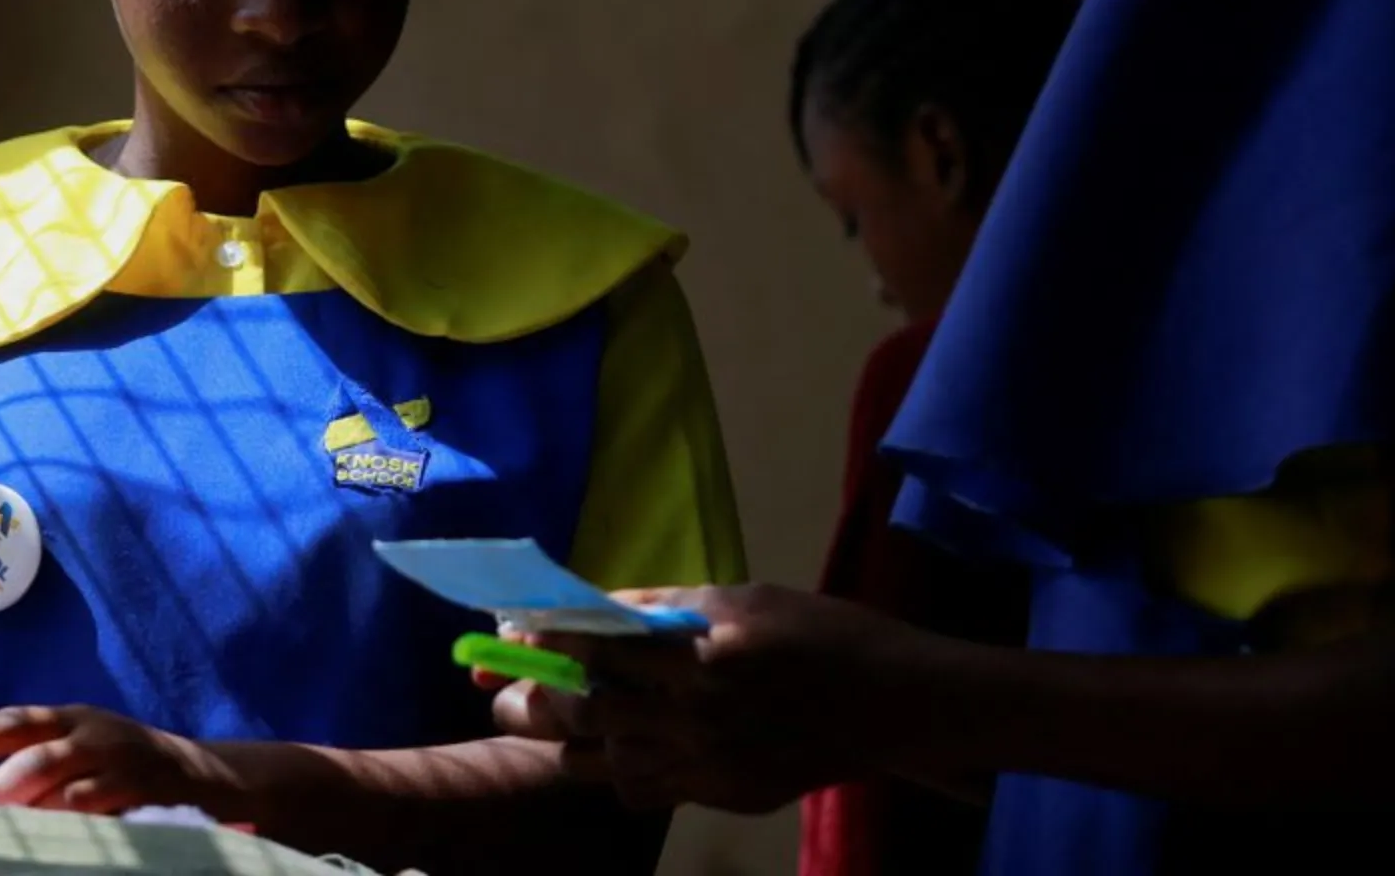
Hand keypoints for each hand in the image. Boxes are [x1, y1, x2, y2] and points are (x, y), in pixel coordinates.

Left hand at [0, 705, 242, 816]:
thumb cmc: (122, 769)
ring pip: (62, 783)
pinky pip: (98, 809)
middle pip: (33, 752)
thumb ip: (31, 767)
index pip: (10, 722)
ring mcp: (120, 762)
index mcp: (69, 718)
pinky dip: (70, 823)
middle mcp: (92, 732)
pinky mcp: (144, 793)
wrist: (205, 778)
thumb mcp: (80, 752)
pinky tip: (51, 840)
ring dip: (26, 807)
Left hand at [490, 584, 912, 814]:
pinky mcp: (722, 796)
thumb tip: (592, 608)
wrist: (895, 704)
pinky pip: (644, 790)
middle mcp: (698, 715)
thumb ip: (664, 608)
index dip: (544, 637)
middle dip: (531, 698)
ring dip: (567, 738)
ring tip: (546, 717)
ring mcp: (710, 765)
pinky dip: (618, 769)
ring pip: (604, 761)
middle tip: (499, 687)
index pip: (596, 646)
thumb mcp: (743, 597)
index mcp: (702, 654)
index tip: (509, 630)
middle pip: (584, 713)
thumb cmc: (820, 631)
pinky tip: (617, 746)